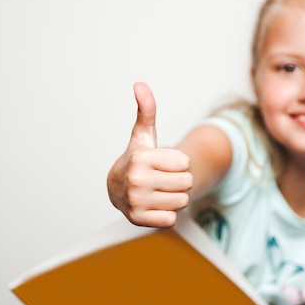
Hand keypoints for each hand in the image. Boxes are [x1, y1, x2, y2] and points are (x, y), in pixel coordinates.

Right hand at [107, 82, 192, 226]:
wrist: (117, 189)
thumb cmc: (138, 159)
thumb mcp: (143, 135)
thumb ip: (146, 110)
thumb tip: (140, 84)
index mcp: (140, 159)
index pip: (185, 163)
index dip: (177, 163)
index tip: (161, 164)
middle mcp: (136, 181)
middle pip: (187, 183)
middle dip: (179, 181)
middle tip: (161, 179)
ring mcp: (136, 203)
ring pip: (182, 201)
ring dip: (175, 197)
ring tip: (158, 191)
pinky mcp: (139, 220)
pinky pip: (172, 219)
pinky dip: (167, 214)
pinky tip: (153, 206)